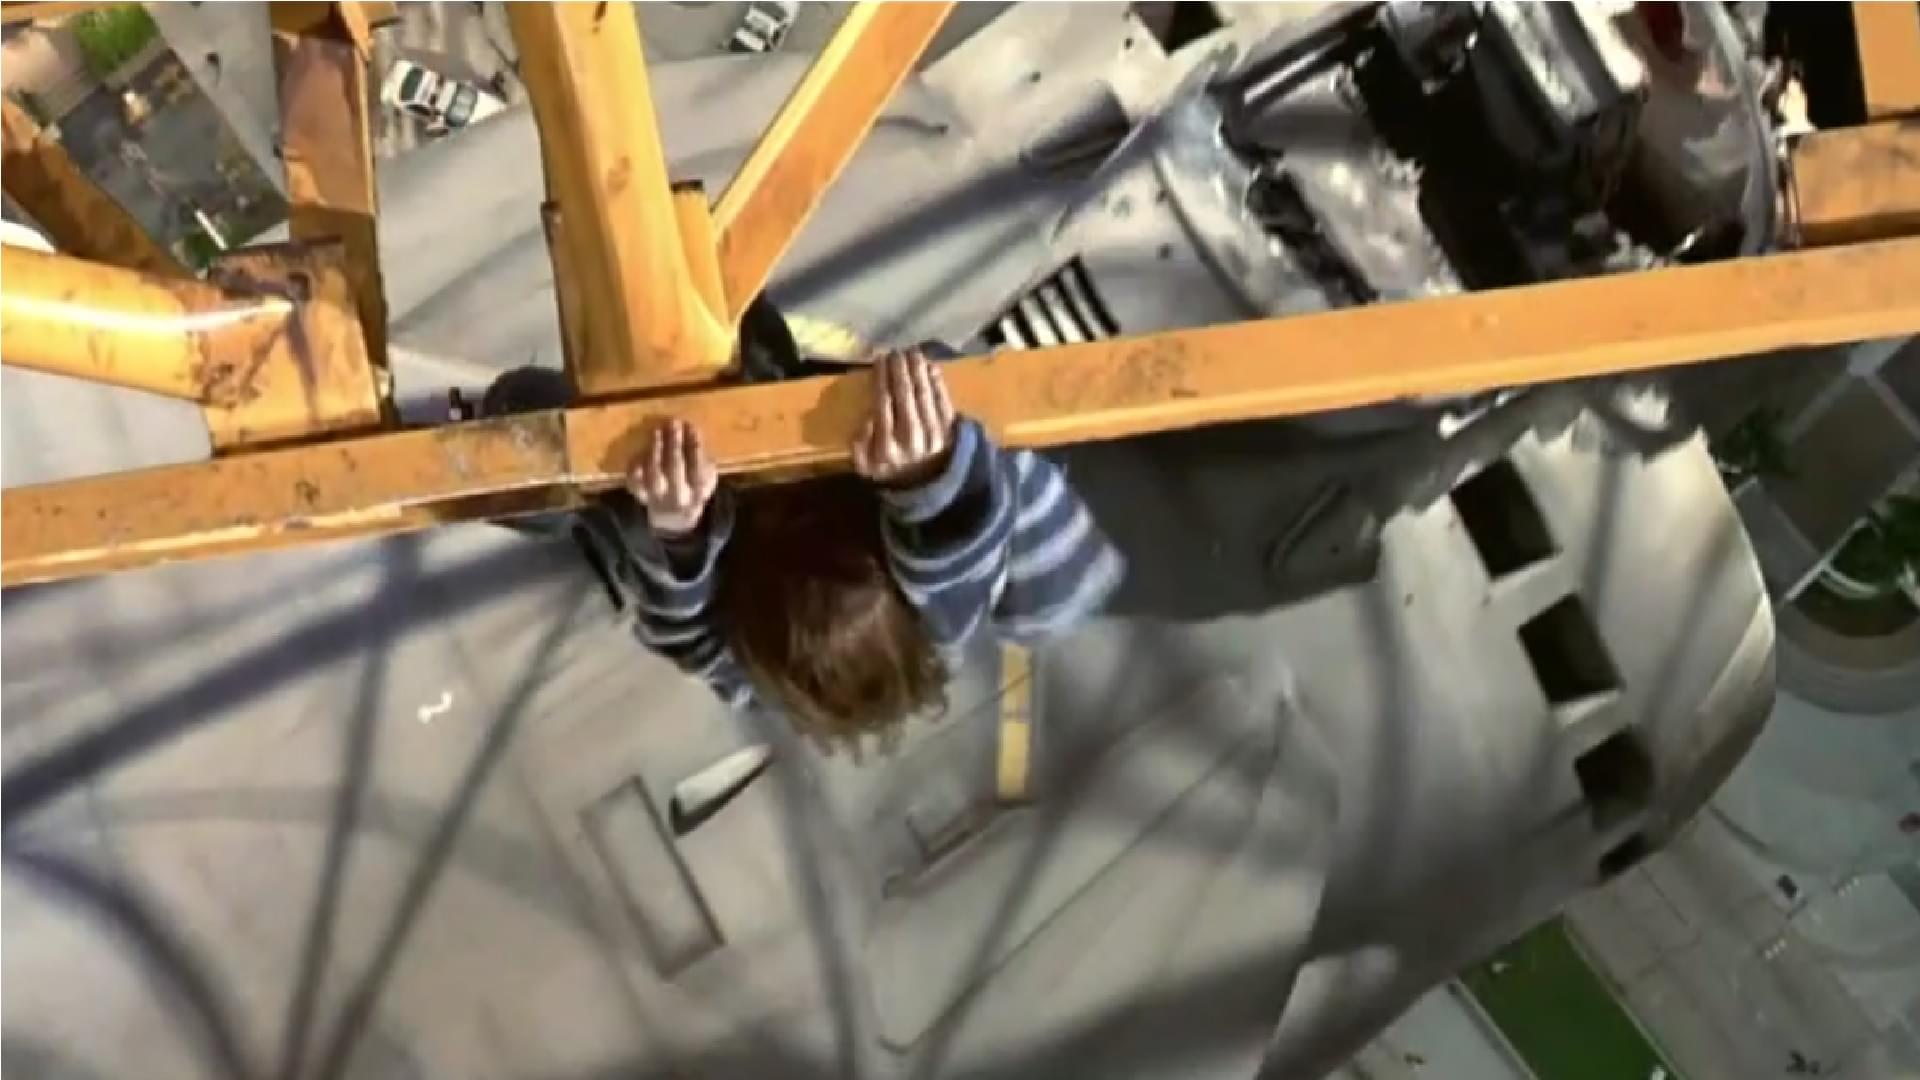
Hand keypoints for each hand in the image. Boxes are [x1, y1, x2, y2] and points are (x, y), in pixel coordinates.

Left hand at [626, 419, 717, 536]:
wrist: (673, 520)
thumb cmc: (692, 490)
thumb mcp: (705, 478)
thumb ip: (702, 457)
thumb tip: (691, 428)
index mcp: (698, 492)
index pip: (698, 467)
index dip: (694, 446)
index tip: (690, 426)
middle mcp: (678, 497)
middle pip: (676, 468)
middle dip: (674, 444)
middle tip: (673, 423)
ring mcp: (658, 498)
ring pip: (655, 474)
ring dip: (656, 451)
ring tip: (657, 431)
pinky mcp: (641, 496)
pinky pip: (635, 483)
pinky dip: (635, 468)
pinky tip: (638, 452)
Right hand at [852, 348, 955, 486]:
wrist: (927, 491)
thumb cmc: (891, 473)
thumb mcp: (865, 467)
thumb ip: (860, 445)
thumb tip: (867, 417)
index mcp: (887, 445)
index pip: (883, 403)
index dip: (882, 378)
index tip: (880, 360)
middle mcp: (910, 435)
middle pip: (904, 393)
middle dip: (900, 369)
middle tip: (895, 351)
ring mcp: (933, 432)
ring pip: (924, 393)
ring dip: (918, 369)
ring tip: (912, 352)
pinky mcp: (950, 430)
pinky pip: (943, 400)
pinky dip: (937, 382)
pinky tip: (931, 367)